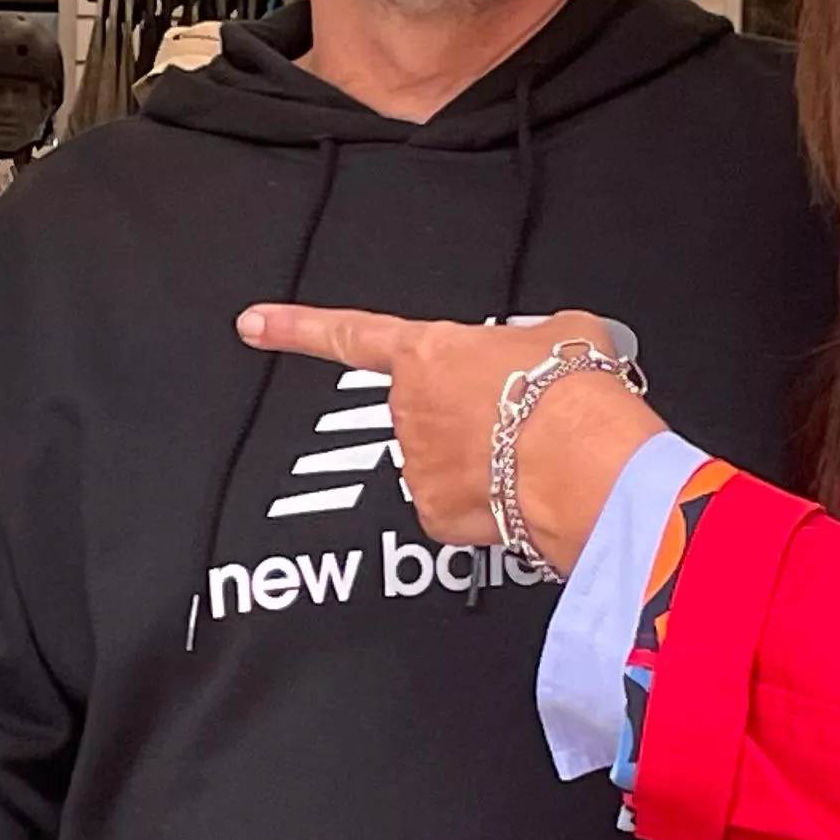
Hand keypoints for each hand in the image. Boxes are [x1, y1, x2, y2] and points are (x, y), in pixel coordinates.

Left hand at [236, 305, 662, 573]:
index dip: (295, 328)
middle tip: (517, 414)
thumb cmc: (574, 394)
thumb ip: (529, 335)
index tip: (253, 324)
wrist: (586, 463)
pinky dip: (487, 499)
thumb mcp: (564, 331)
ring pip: (442, 458)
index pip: (348, 333)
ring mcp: (417, 463)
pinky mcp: (434, 514)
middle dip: (462, 413)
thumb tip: (543, 345)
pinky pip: (455, 503)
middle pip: (423, 407)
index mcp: (428, 350)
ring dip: (479, 455)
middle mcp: (409, 407)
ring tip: (532, 450)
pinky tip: (523, 487)